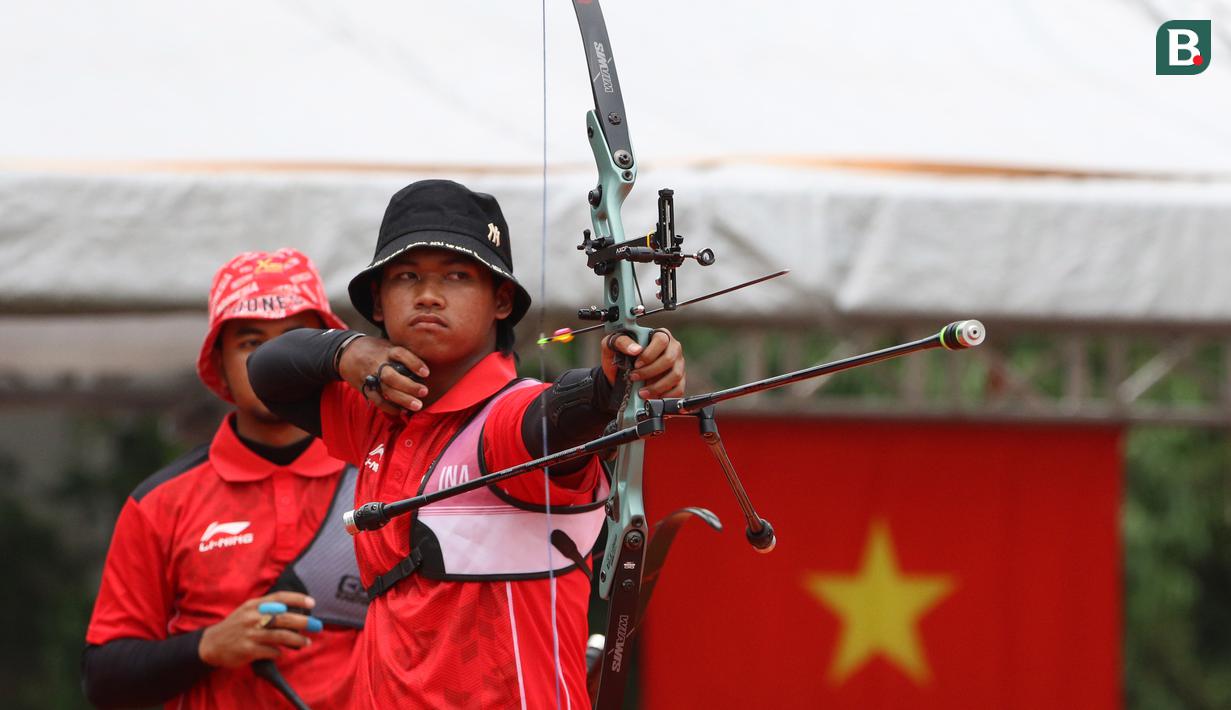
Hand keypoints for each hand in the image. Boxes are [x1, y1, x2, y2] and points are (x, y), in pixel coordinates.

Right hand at [197, 592, 320, 667]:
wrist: (211, 644)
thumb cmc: (235, 626)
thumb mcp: (247, 611)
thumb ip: (266, 608)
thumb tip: (292, 611)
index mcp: (254, 605)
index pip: (279, 597)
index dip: (297, 598)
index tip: (312, 602)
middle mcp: (252, 617)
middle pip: (284, 617)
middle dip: (303, 621)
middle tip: (316, 625)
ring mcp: (250, 634)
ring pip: (280, 636)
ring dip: (296, 640)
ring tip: (306, 642)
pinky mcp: (248, 650)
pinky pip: (270, 651)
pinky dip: (279, 653)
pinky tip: (283, 653)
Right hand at [337, 336, 430, 415]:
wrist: (346, 352)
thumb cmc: (374, 348)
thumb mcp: (387, 344)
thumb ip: (402, 354)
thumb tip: (426, 362)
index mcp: (386, 350)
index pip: (401, 355)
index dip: (414, 363)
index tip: (426, 373)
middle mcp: (378, 364)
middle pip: (393, 377)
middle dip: (409, 386)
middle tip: (424, 392)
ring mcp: (371, 377)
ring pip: (386, 390)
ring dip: (403, 400)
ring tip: (417, 406)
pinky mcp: (365, 388)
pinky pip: (377, 400)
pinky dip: (390, 408)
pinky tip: (402, 411)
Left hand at [601, 329, 684, 398]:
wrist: (619, 375)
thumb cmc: (619, 355)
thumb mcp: (613, 345)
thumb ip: (621, 342)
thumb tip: (636, 349)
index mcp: (659, 335)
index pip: (661, 340)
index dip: (649, 354)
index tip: (636, 364)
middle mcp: (672, 348)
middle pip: (669, 359)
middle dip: (650, 372)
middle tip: (634, 377)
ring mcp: (678, 364)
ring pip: (675, 375)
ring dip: (657, 387)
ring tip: (641, 392)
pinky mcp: (679, 380)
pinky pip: (679, 389)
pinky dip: (665, 396)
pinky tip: (653, 397)